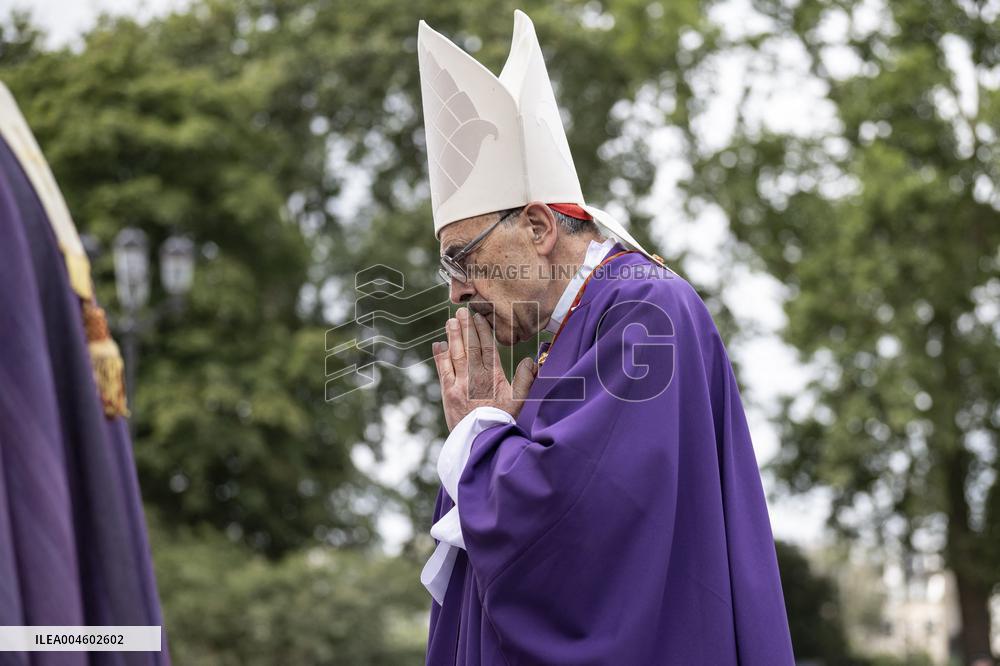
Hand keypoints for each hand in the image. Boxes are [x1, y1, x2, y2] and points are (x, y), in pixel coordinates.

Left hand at [432, 307, 536, 430]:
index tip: (478, 317)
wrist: (482, 440)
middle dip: (465, 328)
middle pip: (470, 347)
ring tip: (450, 322)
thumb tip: (531, 360)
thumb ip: (526, 380)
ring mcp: (460, 385)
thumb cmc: (502, 420)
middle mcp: (476, 377)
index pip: (487, 348)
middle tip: (461, 312)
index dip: (482, 331)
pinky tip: (438, 344)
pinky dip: (440, 356)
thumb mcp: (520, 401)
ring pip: (456, 355)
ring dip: (452, 337)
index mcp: (493, 376)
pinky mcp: (448, 394)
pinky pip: (443, 370)